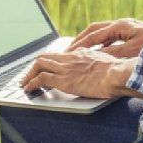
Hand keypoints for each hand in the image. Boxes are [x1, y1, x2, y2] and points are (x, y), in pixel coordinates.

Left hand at [20, 49, 138, 98]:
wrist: (117, 74)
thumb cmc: (117, 71)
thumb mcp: (104, 60)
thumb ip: (94, 60)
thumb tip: (93, 62)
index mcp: (78, 53)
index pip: (57, 55)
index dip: (47, 61)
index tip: (42, 67)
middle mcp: (69, 59)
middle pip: (44, 58)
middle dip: (34, 67)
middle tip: (29, 75)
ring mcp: (65, 69)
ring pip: (38, 66)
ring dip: (29, 75)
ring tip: (24, 83)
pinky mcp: (63, 80)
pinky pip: (41, 79)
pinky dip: (32, 83)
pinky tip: (29, 89)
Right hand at [67, 18, 142, 57]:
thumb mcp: (134, 51)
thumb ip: (113, 53)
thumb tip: (95, 56)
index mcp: (121, 26)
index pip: (94, 34)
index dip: (80, 44)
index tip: (69, 52)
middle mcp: (123, 24)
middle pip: (95, 29)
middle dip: (80, 39)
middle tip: (68, 49)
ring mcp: (128, 28)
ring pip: (102, 33)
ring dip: (90, 41)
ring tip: (79, 51)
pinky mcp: (134, 34)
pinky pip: (111, 38)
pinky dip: (101, 44)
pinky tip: (99, 53)